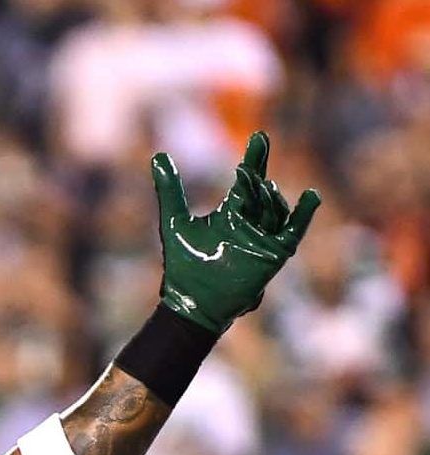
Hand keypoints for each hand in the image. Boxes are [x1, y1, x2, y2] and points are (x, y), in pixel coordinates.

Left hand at [151, 131, 320, 333]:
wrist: (193, 302)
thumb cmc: (184, 265)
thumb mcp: (175, 221)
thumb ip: (169, 190)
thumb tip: (157, 155)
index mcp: (231, 214)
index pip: (248, 182)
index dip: (256, 159)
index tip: (260, 137)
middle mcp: (251, 224)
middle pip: (263, 192)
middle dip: (260, 173)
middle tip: (254, 155)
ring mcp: (264, 238)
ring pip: (275, 208)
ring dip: (269, 194)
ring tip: (260, 185)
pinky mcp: (273, 255)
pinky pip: (294, 231)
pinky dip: (302, 215)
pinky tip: (311, 196)